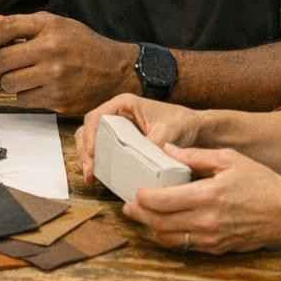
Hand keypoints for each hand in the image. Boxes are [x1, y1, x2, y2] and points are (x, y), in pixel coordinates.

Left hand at [0, 11, 134, 113]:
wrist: (117, 71)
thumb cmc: (86, 46)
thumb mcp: (61, 24)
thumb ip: (31, 26)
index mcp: (51, 29)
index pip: (8, 27)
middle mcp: (51, 52)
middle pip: (2, 60)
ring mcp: (54, 78)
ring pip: (10, 84)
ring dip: (7, 83)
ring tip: (15, 79)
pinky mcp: (57, 100)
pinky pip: (24, 100)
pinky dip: (23, 95)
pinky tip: (33, 88)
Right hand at [77, 94, 203, 184]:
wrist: (196, 129)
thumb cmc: (182, 123)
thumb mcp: (169, 132)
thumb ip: (153, 143)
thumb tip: (141, 161)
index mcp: (124, 104)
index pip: (97, 117)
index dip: (91, 135)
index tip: (93, 153)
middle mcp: (117, 114)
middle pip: (88, 129)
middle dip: (84, 150)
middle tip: (89, 170)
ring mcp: (117, 128)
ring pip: (91, 140)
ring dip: (87, 158)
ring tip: (91, 176)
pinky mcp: (121, 141)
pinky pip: (102, 150)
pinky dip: (96, 162)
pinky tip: (98, 176)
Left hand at [125, 144, 280, 254]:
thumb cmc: (260, 182)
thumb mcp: (228, 159)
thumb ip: (194, 155)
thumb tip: (167, 149)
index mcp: (208, 195)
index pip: (162, 201)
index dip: (142, 197)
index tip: (135, 190)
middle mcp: (207, 220)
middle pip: (159, 223)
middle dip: (139, 215)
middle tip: (128, 206)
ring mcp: (211, 238)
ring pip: (169, 238)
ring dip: (151, 227)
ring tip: (142, 215)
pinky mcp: (217, 248)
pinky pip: (185, 245)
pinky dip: (170, 236)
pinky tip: (165, 224)